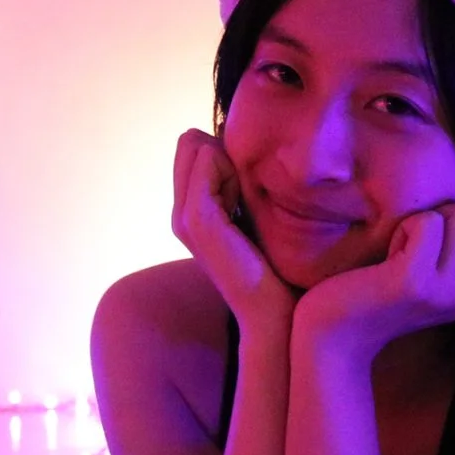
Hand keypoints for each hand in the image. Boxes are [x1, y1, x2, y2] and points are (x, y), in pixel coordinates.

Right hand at [172, 129, 296, 331]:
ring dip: (231, 163)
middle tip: (247, 195)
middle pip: (190, 142)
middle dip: (224, 154)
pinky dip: (233, 171)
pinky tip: (245, 207)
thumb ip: (242, 187)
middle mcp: (179, 213)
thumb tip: (244, 148)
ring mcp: (183, 217)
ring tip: (246, 204)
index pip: (192, 147)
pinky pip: (208, 161)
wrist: (272, 312)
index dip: (225, 154)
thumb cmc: (275, 268)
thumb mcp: (255, 217)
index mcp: (190, 213)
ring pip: (198, 147)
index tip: (248, 191)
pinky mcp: (196, 218)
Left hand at [294, 199, 454, 356]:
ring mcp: (448, 290)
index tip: (436, 248)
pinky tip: (388, 259)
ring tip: (402, 254)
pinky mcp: (416, 281)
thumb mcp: (438, 273)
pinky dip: (403, 228)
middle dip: (452, 213)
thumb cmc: (381, 291)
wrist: (336, 335)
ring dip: (426, 221)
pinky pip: (428, 221)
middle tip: (417, 247)